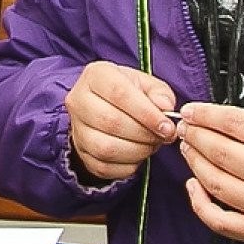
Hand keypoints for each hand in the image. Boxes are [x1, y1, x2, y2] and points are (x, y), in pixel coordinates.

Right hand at [65, 60, 177, 183]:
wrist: (104, 109)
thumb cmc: (128, 94)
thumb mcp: (145, 84)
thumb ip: (159, 93)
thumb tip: (165, 107)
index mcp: (95, 76)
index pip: (119, 93)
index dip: (146, 113)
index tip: (167, 126)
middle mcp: (79, 100)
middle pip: (111, 122)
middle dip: (144, 133)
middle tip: (163, 136)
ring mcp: (77, 129)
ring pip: (106, 148)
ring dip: (138, 151)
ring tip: (152, 144)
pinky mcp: (82, 153)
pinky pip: (105, 167)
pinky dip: (128, 165)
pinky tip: (139, 154)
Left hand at [176, 102, 243, 243]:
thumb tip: (214, 121)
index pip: (233, 123)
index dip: (205, 113)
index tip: (191, 109)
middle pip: (218, 151)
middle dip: (194, 135)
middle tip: (184, 127)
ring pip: (213, 181)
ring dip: (193, 161)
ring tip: (188, 148)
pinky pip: (219, 220)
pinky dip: (199, 202)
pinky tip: (194, 185)